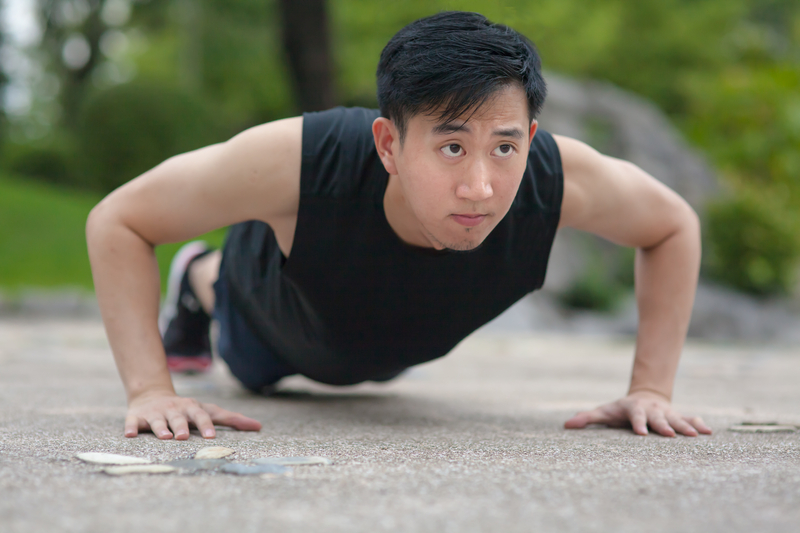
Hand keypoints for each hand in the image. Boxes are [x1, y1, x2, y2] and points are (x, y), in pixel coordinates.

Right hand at [124, 390, 261, 439]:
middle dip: (181, 426)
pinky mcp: (136, 418)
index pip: (202, 416)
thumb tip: (259, 427)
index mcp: (192, 409)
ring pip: (157, 421)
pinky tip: (130, 435)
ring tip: (164, 437)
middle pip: (179, 418)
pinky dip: (130, 428)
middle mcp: (174, 410)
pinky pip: (132, 423)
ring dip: (160, 428)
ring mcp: (155, 413)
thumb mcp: (209, 411)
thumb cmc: (187, 409)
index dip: (206, 425)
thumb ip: (233, 419)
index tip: (212, 437)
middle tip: (183, 437)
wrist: (152, 394)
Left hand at [563, 390, 711, 436]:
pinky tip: (709, 433)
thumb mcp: (604, 411)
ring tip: (696, 436)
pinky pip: (690, 418)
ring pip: (677, 418)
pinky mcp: (678, 415)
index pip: (636, 416)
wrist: (644, 396)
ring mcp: (666, 412)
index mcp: (634, 409)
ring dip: (686, 426)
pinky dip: (699, 424)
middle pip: (659, 418)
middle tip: (671, 435)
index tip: (641, 433)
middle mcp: (652, 410)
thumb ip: (587, 418)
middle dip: (665, 426)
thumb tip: (567, 425)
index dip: (638, 424)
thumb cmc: (621, 409)